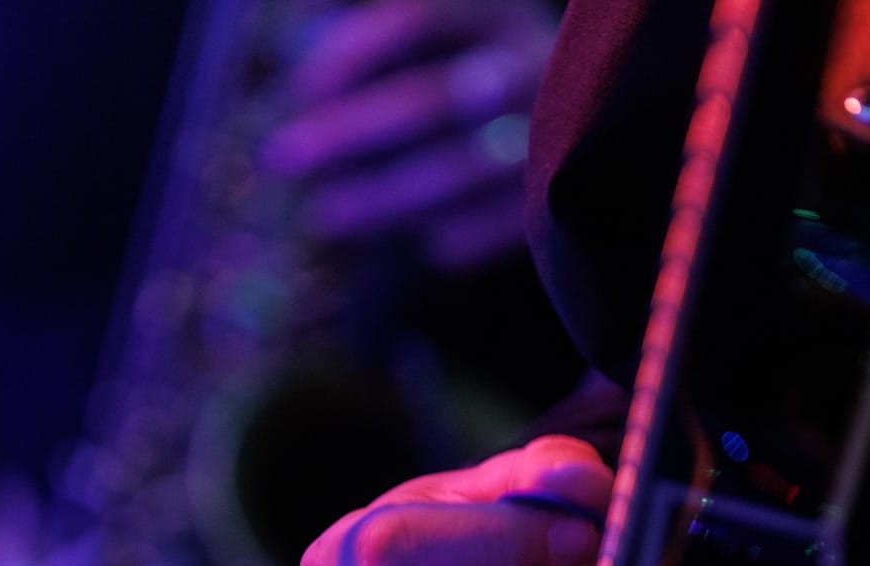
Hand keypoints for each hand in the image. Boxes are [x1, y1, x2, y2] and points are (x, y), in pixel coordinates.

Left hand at [263, 0, 555, 271]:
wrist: (588, 134)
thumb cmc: (471, 75)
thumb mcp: (435, 40)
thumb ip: (370, 31)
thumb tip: (299, 24)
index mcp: (494, 14)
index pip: (421, 19)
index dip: (357, 50)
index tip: (303, 88)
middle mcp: (530, 68)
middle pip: (432, 101)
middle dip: (349, 133)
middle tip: (281, 158)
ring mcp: (553, 137)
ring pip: (459, 171)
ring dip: (382, 197)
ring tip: (326, 214)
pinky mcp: (560, 200)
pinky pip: (493, 226)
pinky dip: (445, 236)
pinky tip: (413, 238)